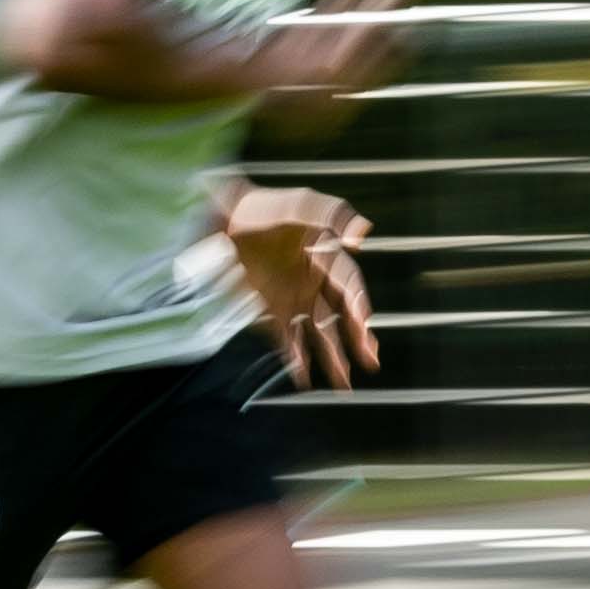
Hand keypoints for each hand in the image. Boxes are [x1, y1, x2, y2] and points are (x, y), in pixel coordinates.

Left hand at [225, 185, 380, 389]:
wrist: (220, 217)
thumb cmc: (262, 207)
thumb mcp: (298, 204)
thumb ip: (332, 213)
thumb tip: (362, 234)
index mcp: (326, 258)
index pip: (349, 286)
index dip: (359, 304)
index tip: (364, 324)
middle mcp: (313, 281)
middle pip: (341, 315)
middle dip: (357, 340)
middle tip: (370, 362)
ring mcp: (292, 297)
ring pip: (319, 333)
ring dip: (332, 357)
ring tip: (343, 384)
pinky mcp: (269, 309)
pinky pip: (286, 339)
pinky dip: (296, 360)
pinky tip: (304, 378)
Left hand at [252, 0, 416, 114]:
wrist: (256, 79)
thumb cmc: (296, 100)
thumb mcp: (338, 101)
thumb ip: (370, 73)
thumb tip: (397, 48)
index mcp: (347, 60)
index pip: (380, 28)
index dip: (400, 10)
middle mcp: (335, 38)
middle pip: (370, 10)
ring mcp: (321, 24)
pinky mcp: (309, 17)